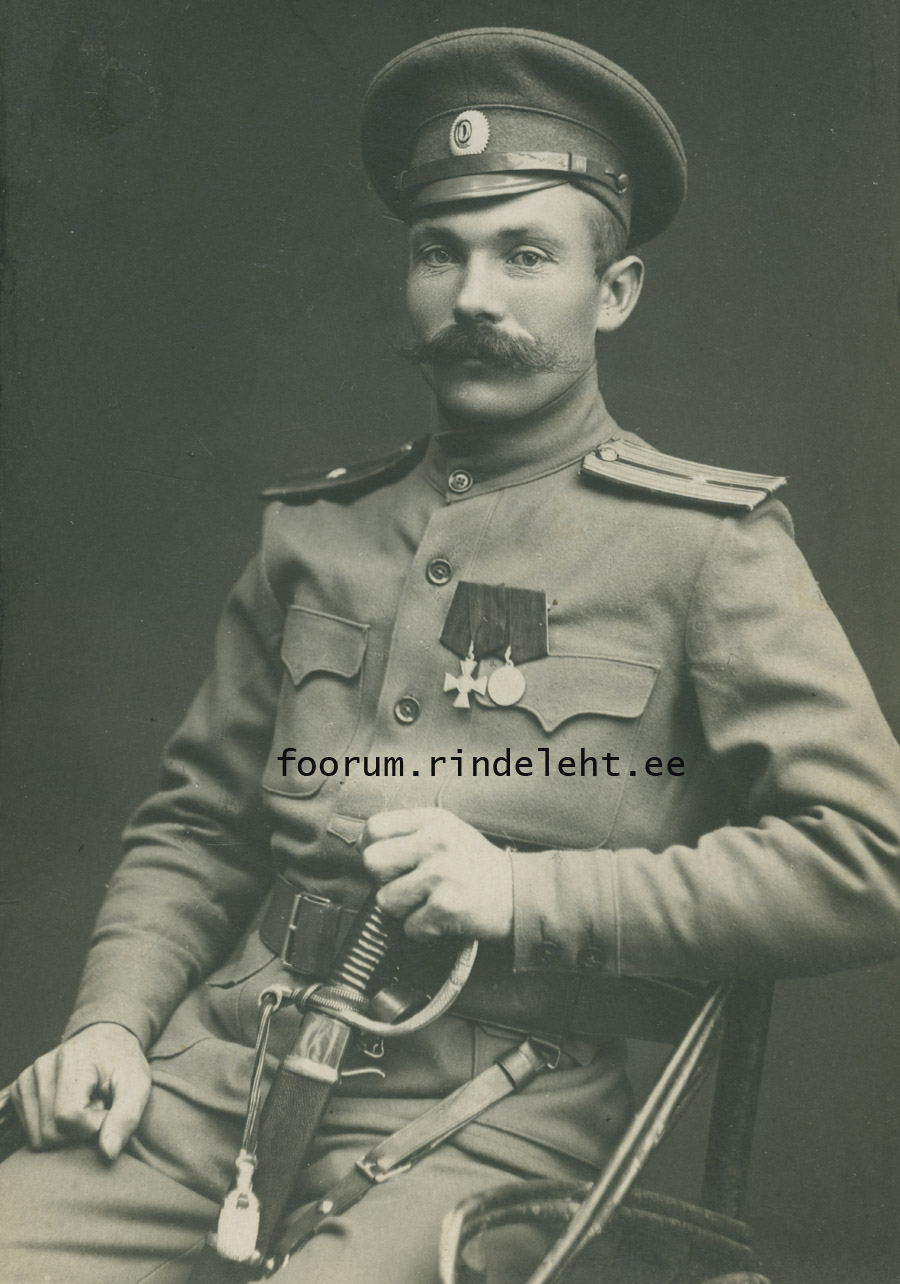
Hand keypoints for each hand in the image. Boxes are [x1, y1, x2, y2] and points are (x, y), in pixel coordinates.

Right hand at [10, 1022, 151, 1158]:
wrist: (105, 1041)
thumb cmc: (123, 1064)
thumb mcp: (137, 1084)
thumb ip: (126, 1117)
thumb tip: (109, 1153)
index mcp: (72, 1057)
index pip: (69, 1116)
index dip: (94, 1125)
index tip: (109, 1109)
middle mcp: (42, 1066)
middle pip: (51, 1132)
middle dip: (80, 1131)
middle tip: (97, 1106)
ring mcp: (27, 1078)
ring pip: (39, 1138)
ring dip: (68, 1132)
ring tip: (85, 1106)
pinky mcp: (20, 1091)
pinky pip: (31, 1135)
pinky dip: (54, 1130)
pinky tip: (70, 1108)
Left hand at [360, 807, 512, 941]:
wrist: (519, 893)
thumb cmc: (476, 864)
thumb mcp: (447, 831)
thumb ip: (410, 833)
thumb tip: (364, 848)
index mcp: (432, 820)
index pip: (375, 828)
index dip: (371, 848)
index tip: (386, 861)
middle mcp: (435, 842)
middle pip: (373, 863)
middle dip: (384, 880)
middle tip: (407, 885)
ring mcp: (441, 874)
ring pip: (386, 900)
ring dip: (404, 909)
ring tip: (428, 902)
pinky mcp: (446, 907)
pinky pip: (409, 926)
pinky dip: (422, 930)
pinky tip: (441, 918)